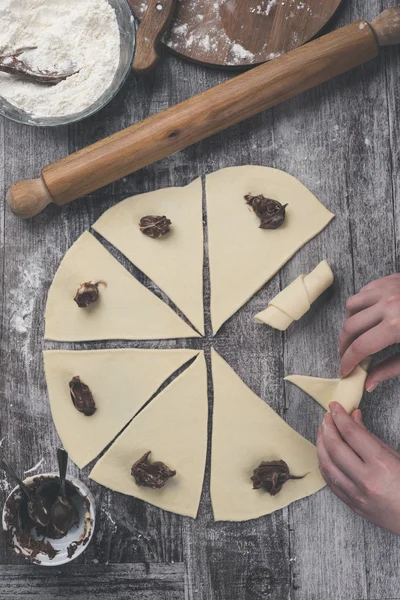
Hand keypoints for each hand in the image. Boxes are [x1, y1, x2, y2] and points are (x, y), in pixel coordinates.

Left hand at [317, 401, 399, 534]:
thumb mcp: (396, 456)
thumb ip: (371, 436)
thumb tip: (353, 416)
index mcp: (381, 464)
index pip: (352, 434)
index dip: (340, 416)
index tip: (334, 406)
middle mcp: (366, 480)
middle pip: (335, 448)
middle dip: (327, 428)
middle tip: (327, 417)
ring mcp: (357, 495)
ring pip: (327, 465)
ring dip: (321, 445)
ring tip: (322, 432)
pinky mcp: (352, 505)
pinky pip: (331, 482)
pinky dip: (324, 465)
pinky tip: (324, 454)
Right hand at [339, 275, 399, 387]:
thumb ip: (390, 369)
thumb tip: (368, 382)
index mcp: (395, 327)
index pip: (359, 348)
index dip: (347, 362)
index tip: (344, 370)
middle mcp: (388, 305)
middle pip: (349, 327)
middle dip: (344, 345)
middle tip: (346, 357)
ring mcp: (388, 289)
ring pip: (352, 306)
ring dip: (350, 322)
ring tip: (357, 335)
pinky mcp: (391, 279)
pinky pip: (364, 292)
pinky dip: (362, 305)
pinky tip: (369, 317)